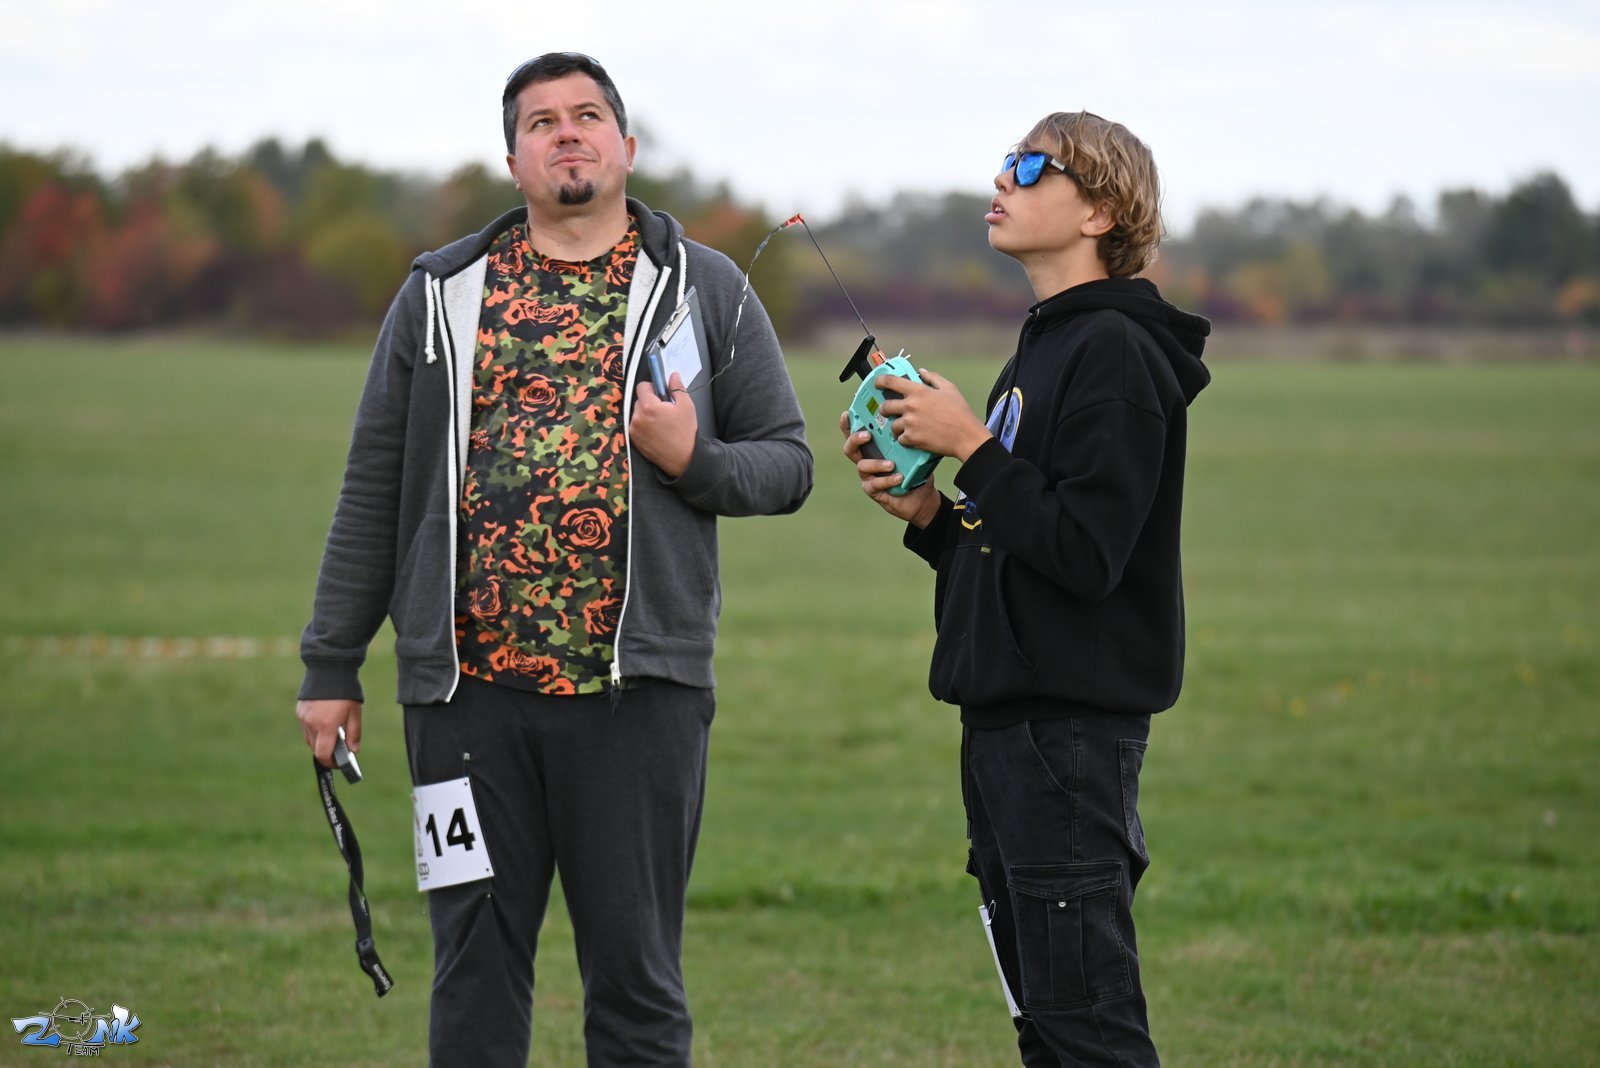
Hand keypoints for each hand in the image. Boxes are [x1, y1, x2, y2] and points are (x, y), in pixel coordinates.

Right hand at [297, 698, 361, 768]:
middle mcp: (311, 723)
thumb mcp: (354, 713)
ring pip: (309, 738)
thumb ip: (354, 734)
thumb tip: (353, 750)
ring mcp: (303, 717)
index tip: (338, 763)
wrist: (329, 668)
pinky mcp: (300, 710)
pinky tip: (324, 723)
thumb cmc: (345, 691)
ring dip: (319, 741)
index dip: (330, 762)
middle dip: (326, 752)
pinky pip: (305, 727)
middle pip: (315, 748)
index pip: (323, 754)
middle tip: (339, 750)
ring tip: (333, 735)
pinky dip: (314, 730)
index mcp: (326, 726)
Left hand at [630, 372, 696, 477]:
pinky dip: (643, 424)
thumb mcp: (686, 406)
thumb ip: (677, 388)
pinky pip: (635, 424)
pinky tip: (656, 431)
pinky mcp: (633, 439)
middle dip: (650, 401)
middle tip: (664, 409)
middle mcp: (637, 417)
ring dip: (646, 413)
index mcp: (649, 406)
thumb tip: (673, 375)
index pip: (642, 386)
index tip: (661, 393)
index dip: (652, 387)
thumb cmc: (685, 433)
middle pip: (639, 400)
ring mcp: (633, 429)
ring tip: (661, 422)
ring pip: (637, 412)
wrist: (683, 459)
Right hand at [839, 410, 941, 526]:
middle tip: (867, 435)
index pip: (856, 433)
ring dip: (876, 463)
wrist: (922, 496)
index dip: (848, 424)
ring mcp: (868, 476)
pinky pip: (875, 484)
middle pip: (850, 448)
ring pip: (862, 466)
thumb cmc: (915, 470)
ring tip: (891, 464)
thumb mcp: (913, 451)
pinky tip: (899, 478)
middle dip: (855, 439)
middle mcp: (866, 460)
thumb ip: (906, 439)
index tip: (847, 413)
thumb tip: (909, 423)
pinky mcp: (874, 490)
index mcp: (873, 447)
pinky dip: (887, 480)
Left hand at [874, 369, 990, 461]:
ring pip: (892, 425)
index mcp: (918, 391)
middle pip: (886, 406)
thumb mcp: (949, 388)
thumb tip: (920, 371)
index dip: (880, 381)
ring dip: (897, 427)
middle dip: (886, 409)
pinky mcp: (911, 438)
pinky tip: (914, 438)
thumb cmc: (960, 412)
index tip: (877, 383)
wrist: (966, 436)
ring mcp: (909, 423)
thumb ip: (933, 378)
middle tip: (891, 412)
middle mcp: (910, 406)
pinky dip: (905, 439)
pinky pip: (900, 439)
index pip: (891, 381)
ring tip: (907, 428)